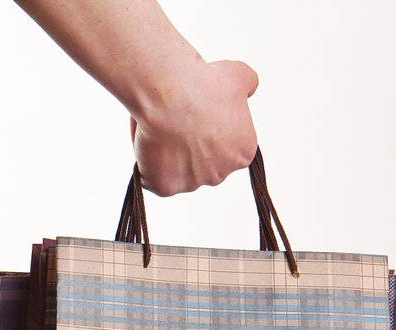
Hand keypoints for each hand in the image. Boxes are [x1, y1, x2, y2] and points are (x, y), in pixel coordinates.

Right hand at [131, 59, 259, 195]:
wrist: (171, 96)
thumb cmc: (204, 84)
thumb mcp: (239, 75)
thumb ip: (248, 86)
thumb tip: (248, 89)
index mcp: (243, 152)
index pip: (225, 148)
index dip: (208, 131)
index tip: (196, 116)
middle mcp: (221, 174)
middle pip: (202, 165)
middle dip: (190, 148)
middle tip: (177, 122)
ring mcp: (192, 183)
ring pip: (177, 172)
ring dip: (168, 157)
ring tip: (160, 128)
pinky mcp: (165, 188)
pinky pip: (153, 179)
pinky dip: (147, 164)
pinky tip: (147, 141)